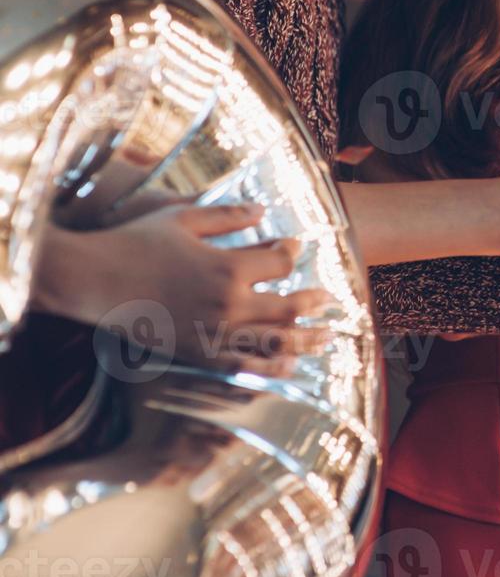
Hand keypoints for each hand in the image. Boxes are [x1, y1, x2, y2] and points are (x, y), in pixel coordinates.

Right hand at [33, 203, 328, 365]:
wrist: (91, 280)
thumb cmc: (134, 242)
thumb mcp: (183, 217)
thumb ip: (226, 215)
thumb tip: (263, 209)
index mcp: (228, 266)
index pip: (281, 261)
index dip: (293, 251)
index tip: (296, 246)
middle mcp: (228, 303)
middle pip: (290, 307)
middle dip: (315, 303)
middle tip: (330, 302)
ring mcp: (214, 333)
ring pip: (275, 341)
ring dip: (306, 340)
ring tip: (325, 339)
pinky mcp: (197, 354)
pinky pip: (244, 366)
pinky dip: (271, 367)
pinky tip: (289, 365)